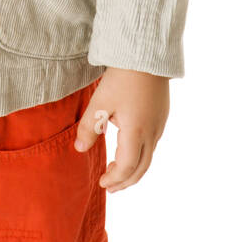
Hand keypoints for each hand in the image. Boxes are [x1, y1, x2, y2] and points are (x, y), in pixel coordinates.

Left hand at [74, 67, 168, 191]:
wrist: (147, 54)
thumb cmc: (122, 77)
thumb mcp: (99, 102)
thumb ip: (89, 128)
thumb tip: (79, 149)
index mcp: (136, 132)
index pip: (127, 167)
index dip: (114, 179)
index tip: (101, 183)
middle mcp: (152, 132)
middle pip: (141, 168)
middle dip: (125, 180)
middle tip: (110, 187)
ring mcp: (159, 124)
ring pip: (148, 156)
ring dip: (133, 168)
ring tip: (117, 171)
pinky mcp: (161, 115)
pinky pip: (153, 143)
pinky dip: (140, 155)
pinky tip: (129, 149)